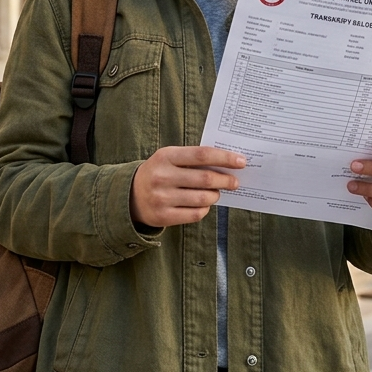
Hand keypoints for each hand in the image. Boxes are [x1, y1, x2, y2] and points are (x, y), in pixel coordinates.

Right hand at [130, 147, 244, 227]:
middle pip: (206, 179)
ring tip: (216, 193)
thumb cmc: (158, 172)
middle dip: (225, 180)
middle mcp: (162, 176)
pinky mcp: (163, 216)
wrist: (130, 195)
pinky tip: (203, 205)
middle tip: (234, 182)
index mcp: (166, 156)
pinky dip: (205, 209)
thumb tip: (227, 165)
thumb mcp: (169, 158)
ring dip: (215, 196)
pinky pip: (195, 214)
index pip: (202, 155)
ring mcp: (162, 198)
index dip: (225, 158)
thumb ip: (193, 159)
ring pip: (203, 199)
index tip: (241, 162)